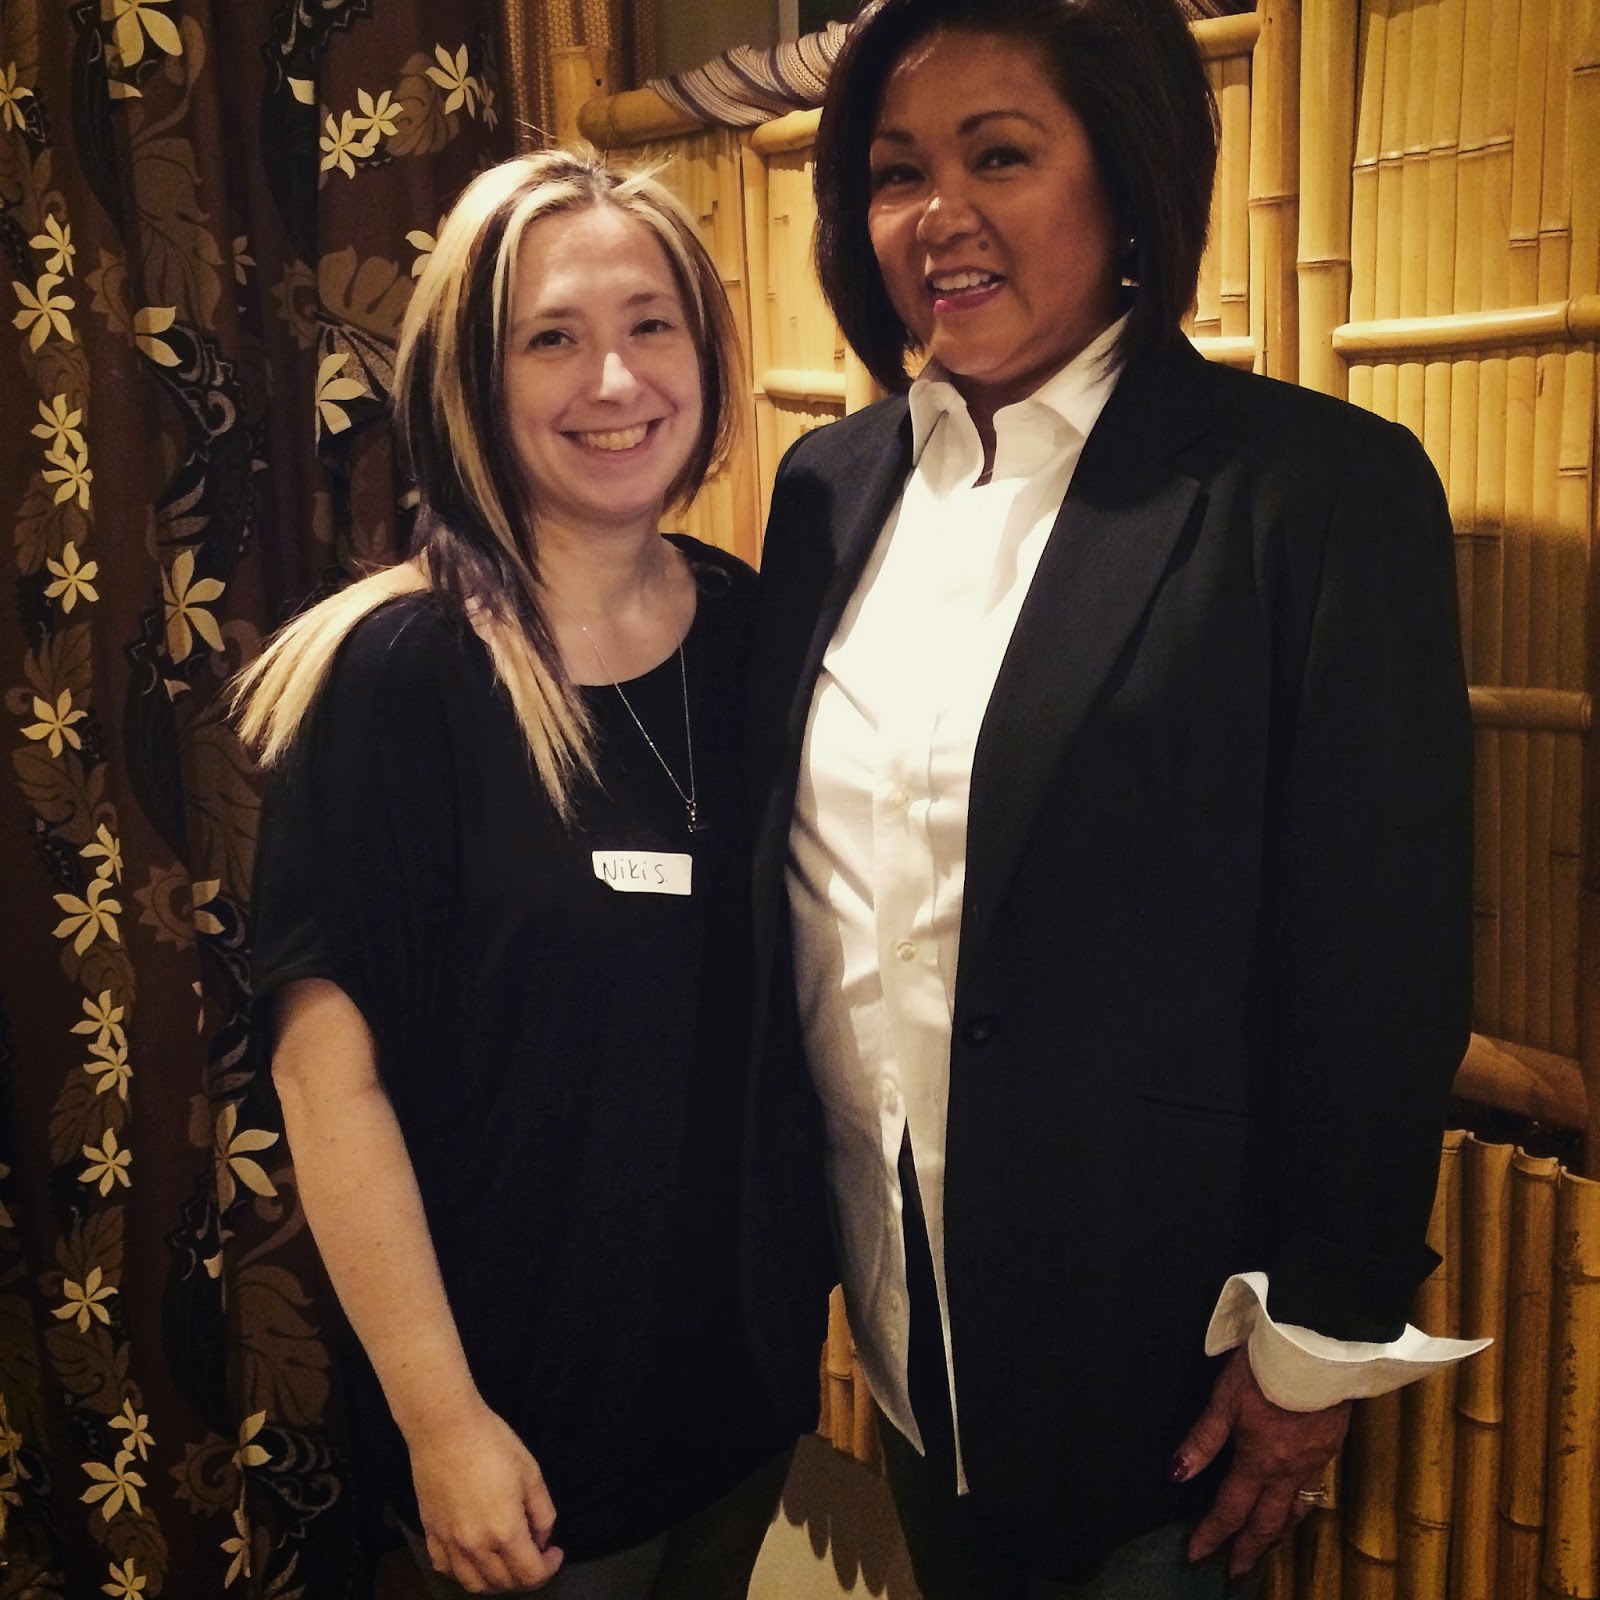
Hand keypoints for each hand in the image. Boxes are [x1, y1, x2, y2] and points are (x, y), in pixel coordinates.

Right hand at [408, 1402, 563, 1592]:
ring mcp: (449, 1543)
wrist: (446, 1429)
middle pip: (503, 1584)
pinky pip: (445, 1568)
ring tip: (507, 1560)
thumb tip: (543, 1539)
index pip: (530, 1575)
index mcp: (505, 1532)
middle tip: (534, 1554)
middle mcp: (476, 1547)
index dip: (549, 1568)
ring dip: (496, 1580)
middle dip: (525, 1575)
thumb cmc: (494, 1444)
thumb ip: (543, 1513)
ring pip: (473, 1584)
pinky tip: (473, 1556)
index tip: (554, 1552)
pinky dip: (463, 1571)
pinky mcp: (431, 1533)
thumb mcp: (531, 1473)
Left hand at [1172, 1349, 1349, 1578]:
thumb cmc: (1265, 1369)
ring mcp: (1312, 1463)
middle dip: (1248, 1551)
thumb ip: (1203, 1439)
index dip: (1211, 1535)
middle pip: (1266, 1524)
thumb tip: (1176, 1475)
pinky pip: (1311, 1492)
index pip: (1230, 1510)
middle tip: (1235, 1576)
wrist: (1321, 1351)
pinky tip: (1293, 1509)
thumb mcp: (1225, 1398)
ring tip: (1263, 1549)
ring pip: (1293, 1512)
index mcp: (1259, 1462)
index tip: (1195, 1558)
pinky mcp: (1329, 1449)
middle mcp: (1287, 1472)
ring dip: (1276, 1535)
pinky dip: (1298, 1510)